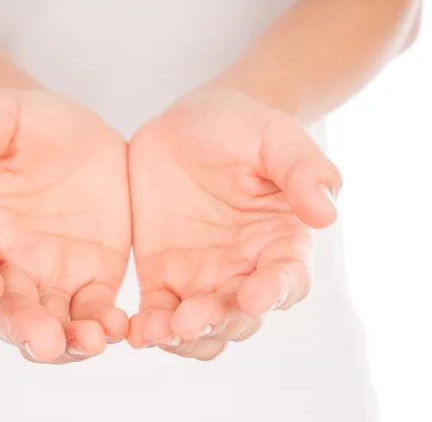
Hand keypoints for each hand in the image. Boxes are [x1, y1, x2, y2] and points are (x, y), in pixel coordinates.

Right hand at [0, 89, 130, 363]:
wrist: (78, 136)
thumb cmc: (30, 124)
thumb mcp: (5, 111)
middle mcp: (12, 263)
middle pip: (8, 311)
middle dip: (23, 328)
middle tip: (45, 340)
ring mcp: (55, 276)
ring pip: (54, 324)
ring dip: (69, 342)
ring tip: (92, 343)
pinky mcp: (95, 278)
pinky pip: (97, 312)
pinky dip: (105, 326)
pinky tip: (122, 328)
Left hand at [127, 90, 340, 359]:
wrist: (187, 125)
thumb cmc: (241, 127)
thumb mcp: (274, 136)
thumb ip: (302, 169)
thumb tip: (328, 213)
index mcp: (280, 241)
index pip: (288, 279)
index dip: (276, 292)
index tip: (257, 296)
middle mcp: (244, 269)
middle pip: (240, 317)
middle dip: (219, 323)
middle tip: (192, 320)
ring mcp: (202, 278)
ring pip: (200, 328)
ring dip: (183, 337)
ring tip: (158, 330)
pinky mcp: (163, 277)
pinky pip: (159, 314)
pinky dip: (150, 328)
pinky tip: (134, 330)